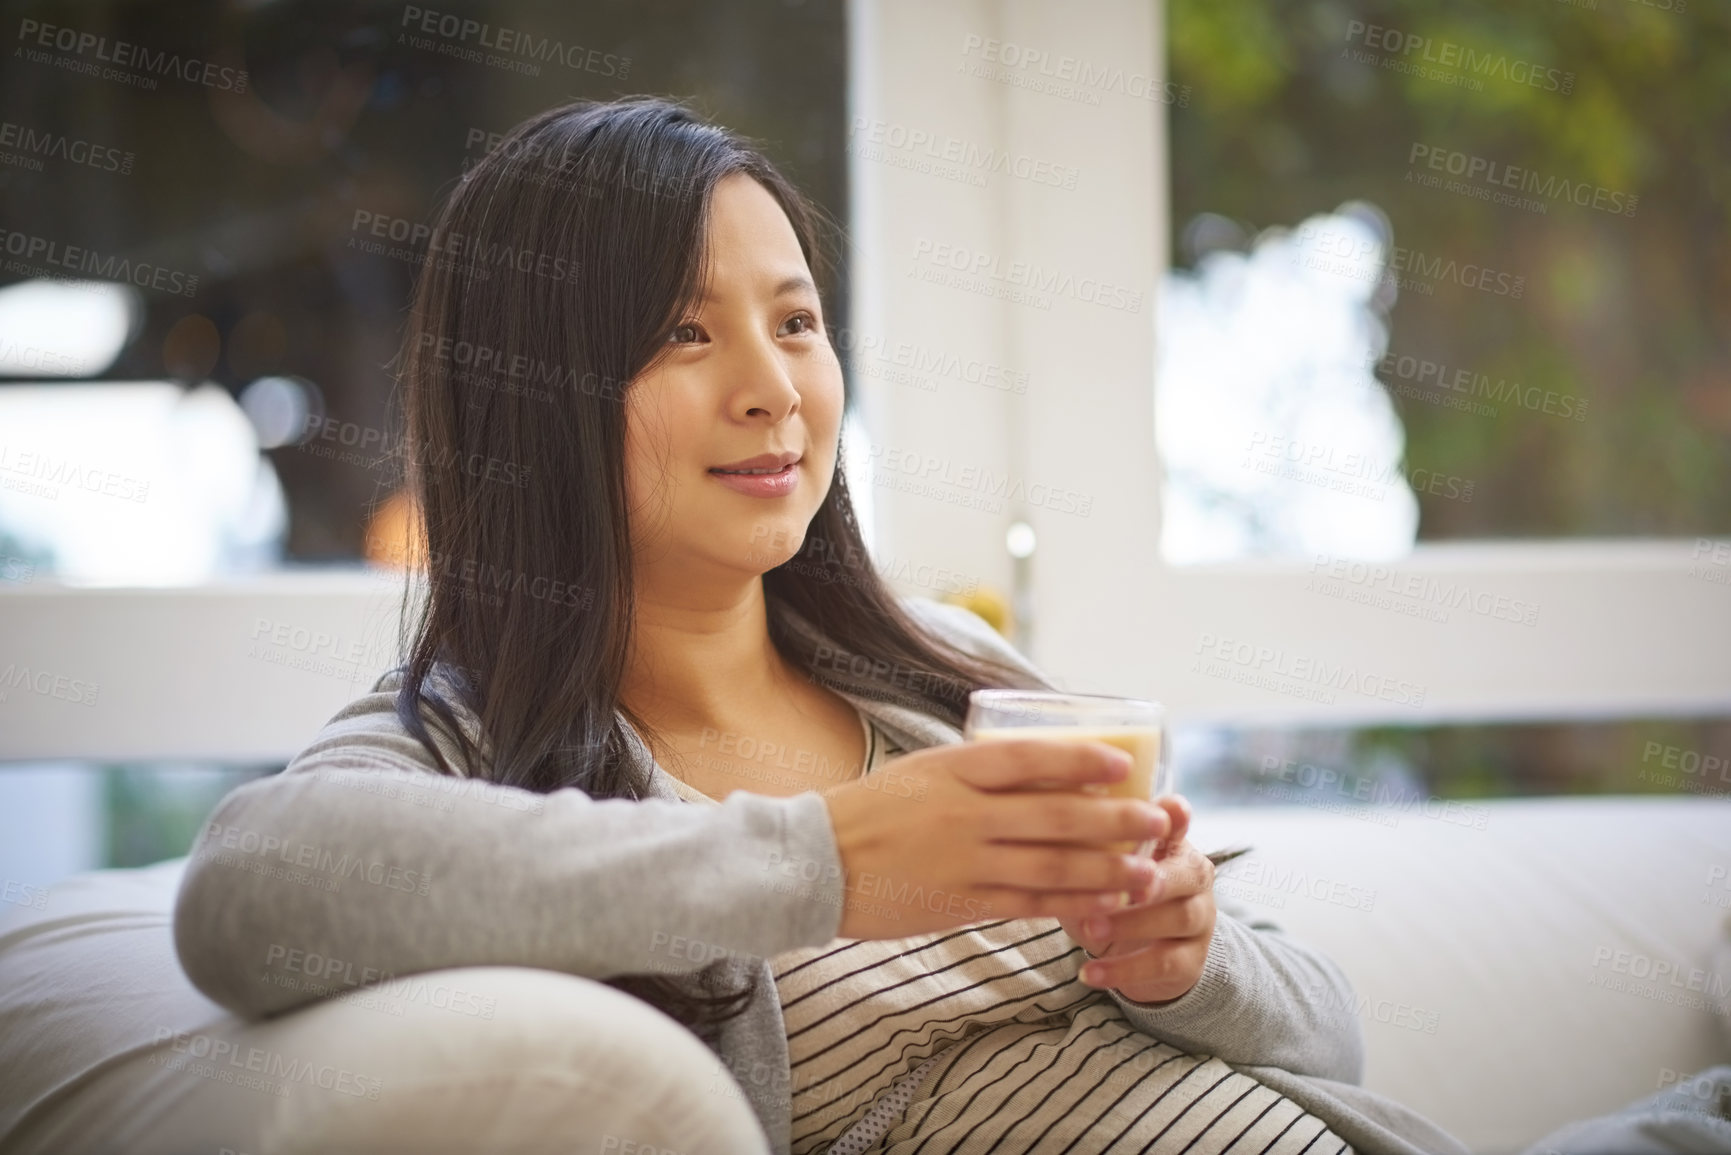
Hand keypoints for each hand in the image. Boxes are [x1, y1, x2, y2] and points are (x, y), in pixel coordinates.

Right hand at [821, 739, 1171, 939]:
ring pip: (1051, 864)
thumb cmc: (869, 811)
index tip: (1121, 762)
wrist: (815, 862)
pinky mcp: (959, 902)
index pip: (1029, 758)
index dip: (1080, 758)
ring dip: (1105, 868)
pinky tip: (1100, 905)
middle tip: (1157, 819)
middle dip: (1114, 818)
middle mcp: (964, 812)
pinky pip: (1027, 903)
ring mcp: (964, 860)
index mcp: (952, 769)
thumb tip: (1038, 766)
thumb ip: (974, 772)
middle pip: (1055, 813)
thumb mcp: (920, 771)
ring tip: (1146, 870)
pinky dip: (1068, 904)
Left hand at [1059, 794, 1217, 1005]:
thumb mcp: (1097, 872)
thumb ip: (1083, 851)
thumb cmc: (1111, 898)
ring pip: (1178, 918)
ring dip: (1132, 924)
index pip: (1179, 823)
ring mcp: (1200, 920)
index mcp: (1172, 844)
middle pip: (1188, 873)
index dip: (1175, 816)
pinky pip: (1164, 965)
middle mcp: (1194, 878)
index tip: (1167, 809)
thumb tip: (1041, 828)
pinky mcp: (1191, 961)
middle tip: (1120, 888)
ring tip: (1091, 928)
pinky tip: (1089, 974)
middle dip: (1154, 880)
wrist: (1136, 955)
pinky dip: (1124, 970)